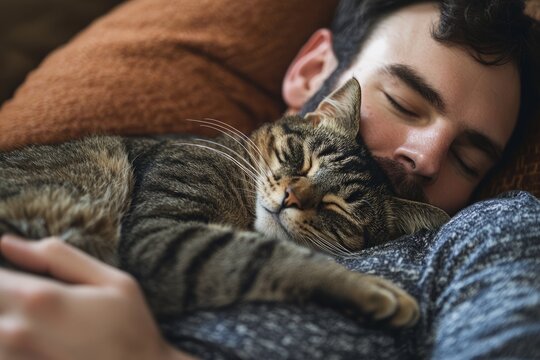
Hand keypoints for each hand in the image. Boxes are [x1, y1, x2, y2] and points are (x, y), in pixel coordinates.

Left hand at [0, 235, 195, 359]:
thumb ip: (58, 258)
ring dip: (10, 321)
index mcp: (39, 299)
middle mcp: (15, 332)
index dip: (4, 274)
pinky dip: (12, 345)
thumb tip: (8, 243)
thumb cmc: (132, 330)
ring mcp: (14, 359)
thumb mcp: (113, 281)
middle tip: (42, 301)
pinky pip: (3, 353)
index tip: (22, 277)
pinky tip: (44, 342)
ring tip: (47, 323)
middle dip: (7, 294)